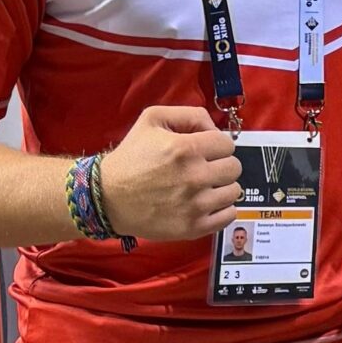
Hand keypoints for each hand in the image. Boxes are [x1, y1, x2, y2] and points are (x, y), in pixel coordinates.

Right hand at [97, 105, 240, 240]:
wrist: (106, 197)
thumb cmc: (130, 157)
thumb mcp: (152, 120)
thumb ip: (190, 115)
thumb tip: (215, 128)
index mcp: (185, 149)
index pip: (227, 144)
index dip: (216, 145)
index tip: (204, 150)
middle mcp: (194, 177)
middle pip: (234, 167)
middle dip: (220, 164)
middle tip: (202, 168)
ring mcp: (195, 205)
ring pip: (234, 191)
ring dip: (222, 187)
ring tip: (202, 186)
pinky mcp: (194, 227)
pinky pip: (229, 215)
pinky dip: (222, 209)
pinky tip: (205, 203)